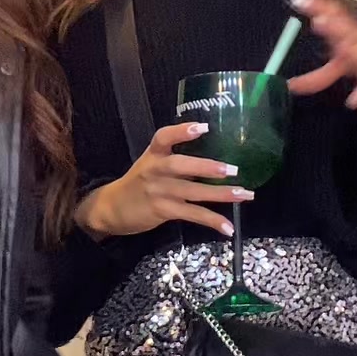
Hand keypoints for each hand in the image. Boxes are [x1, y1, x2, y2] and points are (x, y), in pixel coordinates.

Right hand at [76, 121, 253, 239]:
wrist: (111, 208)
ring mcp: (159, 192)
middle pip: (181, 166)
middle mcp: (155, 170)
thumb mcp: (150, 163)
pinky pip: (192, 214)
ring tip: (244, 194)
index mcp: (153, 154)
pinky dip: (212, 221)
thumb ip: (174, 158)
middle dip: (207, 168)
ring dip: (221, 195)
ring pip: (193, 192)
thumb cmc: (138, 183)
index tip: (203, 127)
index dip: (182, 131)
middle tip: (232, 170)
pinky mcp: (163, 211)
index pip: (164, 137)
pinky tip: (228, 228)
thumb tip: (211, 157)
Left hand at [288, 0, 356, 108]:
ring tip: (341, 49)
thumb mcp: (344, 64)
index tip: (297, 0)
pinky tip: (353, 101)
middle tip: (317, 21)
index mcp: (350, 32)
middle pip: (345, 30)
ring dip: (350, 50)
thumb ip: (317, 77)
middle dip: (332, 26)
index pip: (333, 14)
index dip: (316, 6)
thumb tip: (291, 88)